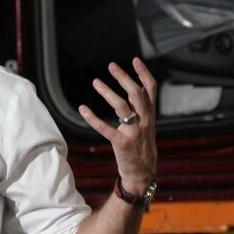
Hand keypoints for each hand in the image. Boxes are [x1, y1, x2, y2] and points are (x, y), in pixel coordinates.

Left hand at [78, 58, 157, 194]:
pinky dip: (93, 118)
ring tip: (96, 82)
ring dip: (108, 93)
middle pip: (136, 94)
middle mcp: (145, 121)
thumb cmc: (142, 148)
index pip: (151, 90)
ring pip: (122, 107)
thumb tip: (137, 89)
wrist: (143, 173)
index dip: (143, 74)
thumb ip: (143, 109)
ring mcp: (134, 132)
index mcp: (150, 116)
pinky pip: (105, 128)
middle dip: (124, 78)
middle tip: (111, 65)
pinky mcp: (122, 143)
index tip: (134, 60)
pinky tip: (82, 109)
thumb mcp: (147, 126)